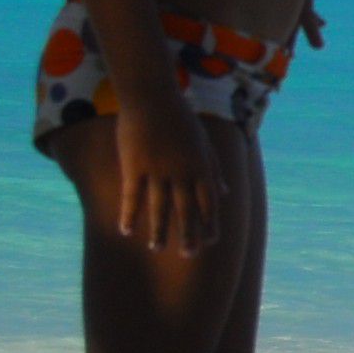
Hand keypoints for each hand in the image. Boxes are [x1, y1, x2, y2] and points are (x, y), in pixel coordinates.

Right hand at [112, 100, 228, 256]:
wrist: (153, 96)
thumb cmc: (180, 118)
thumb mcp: (204, 143)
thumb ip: (215, 169)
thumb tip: (226, 192)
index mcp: (201, 166)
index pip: (209, 202)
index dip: (211, 223)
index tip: (211, 242)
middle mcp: (183, 171)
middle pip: (187, 209)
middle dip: (189, 234)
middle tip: (188, 255)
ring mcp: (158, 169)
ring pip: (160, 207)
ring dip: (160, 230)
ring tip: (157, 249)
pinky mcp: (135, 165)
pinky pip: (132, 196)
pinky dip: (130, 215)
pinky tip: (126, 231)